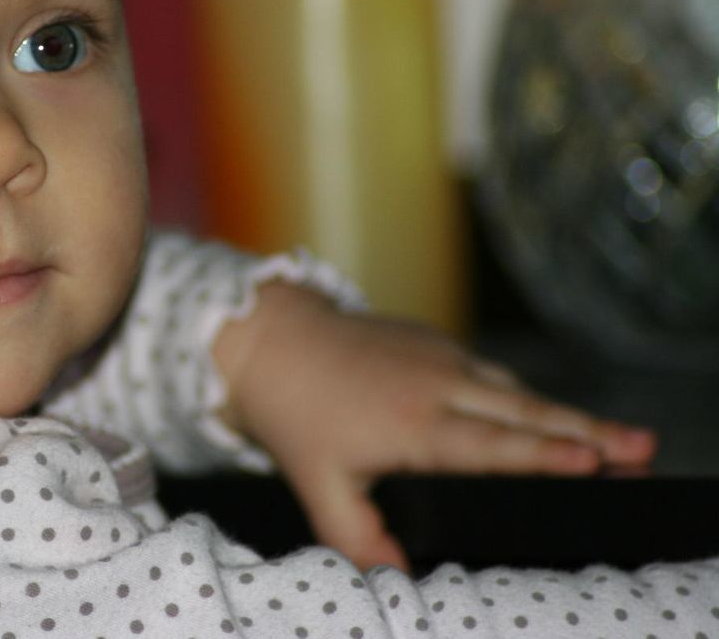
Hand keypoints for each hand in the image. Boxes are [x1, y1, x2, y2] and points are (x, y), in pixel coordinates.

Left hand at [212, 282, 656, 571]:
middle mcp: (439, 385)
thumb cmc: (296, 415)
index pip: (490, 446)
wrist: (274, 339)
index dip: (543, 456)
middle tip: (643, 447)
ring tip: (621, 443)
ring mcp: (443, 358)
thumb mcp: (318, 484)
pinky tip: (557, 424)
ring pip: (518, 391)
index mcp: (412, 423)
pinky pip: (496, 377)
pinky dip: (531, 400)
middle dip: (588, 431)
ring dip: (570, 416)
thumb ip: (358, 536)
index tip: (593, 460)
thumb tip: (396, 578)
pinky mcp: (441, 344)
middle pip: (526, 412)